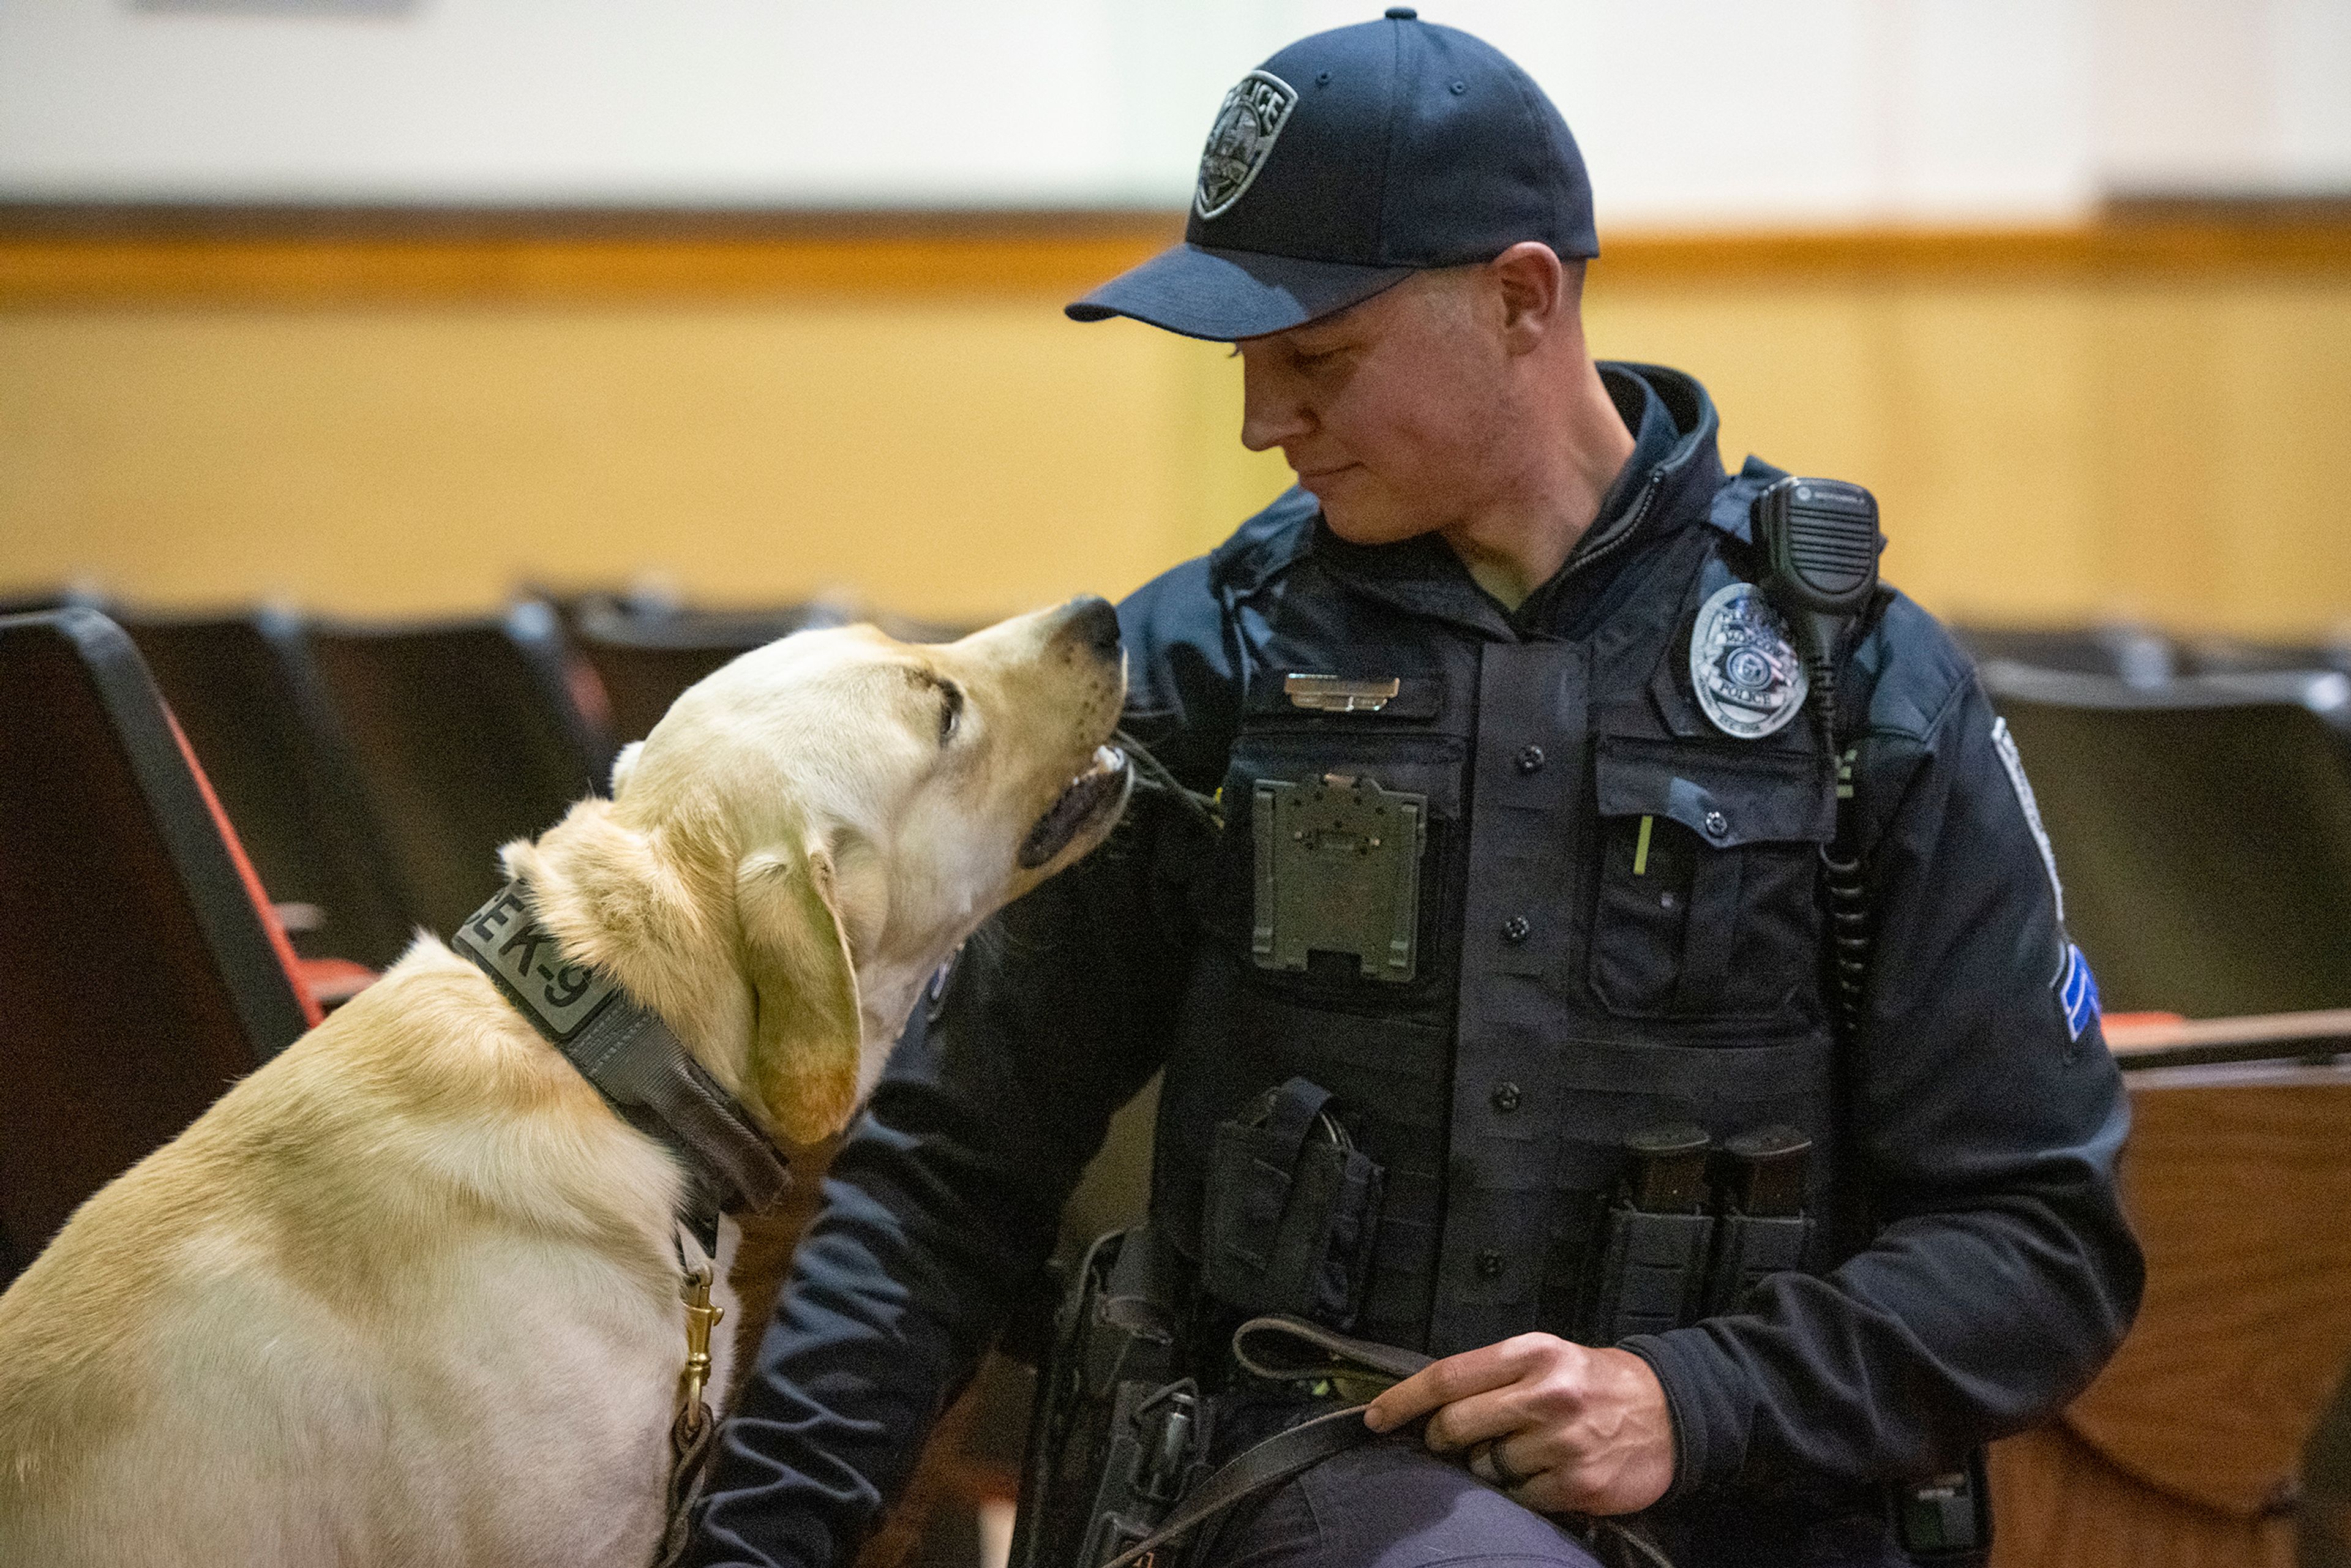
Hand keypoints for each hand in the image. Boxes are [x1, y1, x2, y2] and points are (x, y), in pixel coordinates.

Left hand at [1361, 1333, 1673, 1515]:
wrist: (1672, 1412)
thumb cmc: (1594, 1382)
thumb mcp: (1547, 1357)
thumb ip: (1492, 1376)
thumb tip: (1429, 1407)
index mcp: (1530, 1353)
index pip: (1447, 1376)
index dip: (1403, 1400)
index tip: (1374, 1418)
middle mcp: (1545, 1394)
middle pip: (1455, 1425)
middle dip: (1441, 1439)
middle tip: (1452, 1442)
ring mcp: (1562, 1442)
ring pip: (1485, 1467)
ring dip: (1487, 1468)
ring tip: (1519, 1453)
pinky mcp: (1578, 1484)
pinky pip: (1519, 1498)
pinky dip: (1520, 1492)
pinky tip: (1545, 1475)